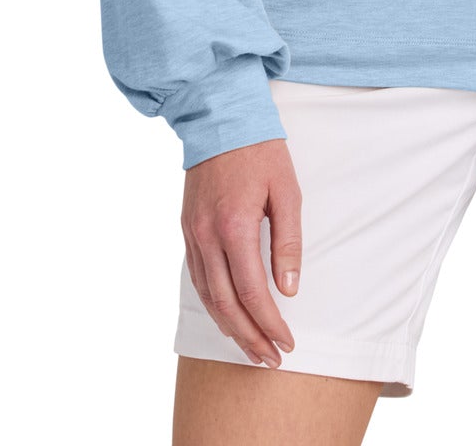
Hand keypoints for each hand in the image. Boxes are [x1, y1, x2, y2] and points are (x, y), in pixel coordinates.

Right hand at [181, 137, 302, 368]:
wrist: (219, 116)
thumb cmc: (260, 150)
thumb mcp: (287, 190)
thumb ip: (288, 242)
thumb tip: (288, 288)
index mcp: (235, 226)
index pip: (253, 292)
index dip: (270, 324)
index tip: (287, 343)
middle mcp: (207, 236)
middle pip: (226, 305)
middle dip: (250, 337)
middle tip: (270, 359)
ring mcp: (192, 234)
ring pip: (207, 297)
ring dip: (230, 328)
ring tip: (252, 348)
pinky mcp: (187, 230)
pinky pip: (197, 278)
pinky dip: (213, 304)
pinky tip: (228, 316)